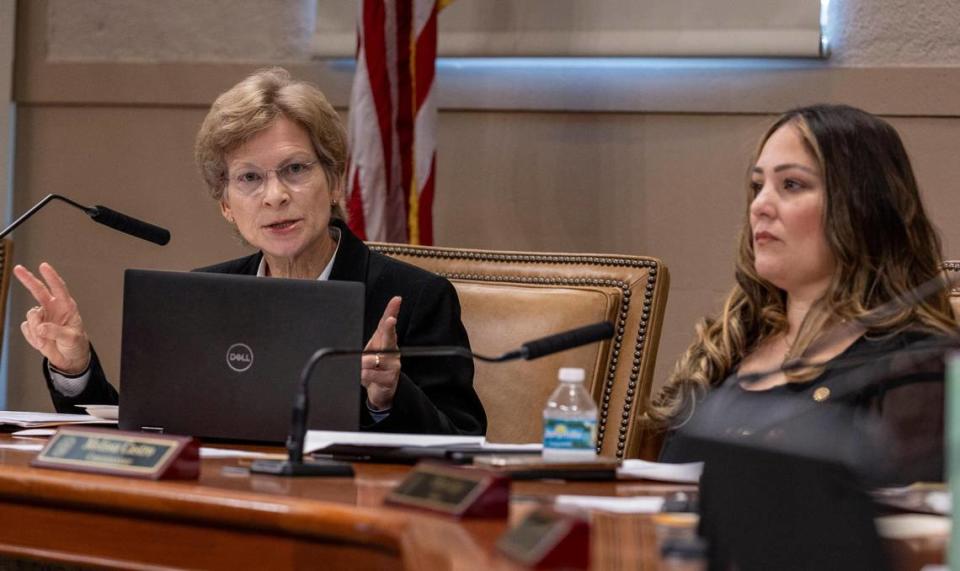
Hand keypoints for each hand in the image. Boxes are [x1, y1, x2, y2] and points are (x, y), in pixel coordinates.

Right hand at [14, 263, 91, 374]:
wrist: (69, 358)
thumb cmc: (76, 344)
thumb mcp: (71, 338)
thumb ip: (57, 332)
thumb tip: (41, 327)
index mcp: (66, 307)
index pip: (59, 288)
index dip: (51, 277)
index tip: (44, 266)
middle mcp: (53, 309)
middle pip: (38, 290)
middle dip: (28, 279)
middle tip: (18, 269)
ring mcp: (42, 318)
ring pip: (31, 315)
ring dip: (36, 329)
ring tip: (45, 340)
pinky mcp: (33, 327)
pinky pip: (27, 328)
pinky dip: (32, 337)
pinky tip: (41, 342)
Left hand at [361, 296, 401, 410]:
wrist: (381, 391)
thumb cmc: (373, 368)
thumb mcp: (368, 354)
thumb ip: (363, 349)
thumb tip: (358, 353)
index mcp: (385, 341)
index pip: (387, 323)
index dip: (392, 310)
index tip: (396, 301)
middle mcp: (392, 351)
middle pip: (389, 337)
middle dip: (389, 328)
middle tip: (390, 320)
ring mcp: (393, 365)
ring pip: (372, 360)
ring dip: (362, 365)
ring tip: (362, 370)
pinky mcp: (390, 378)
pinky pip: (369, 375)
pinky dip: (363, 377)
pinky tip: (366, 379)